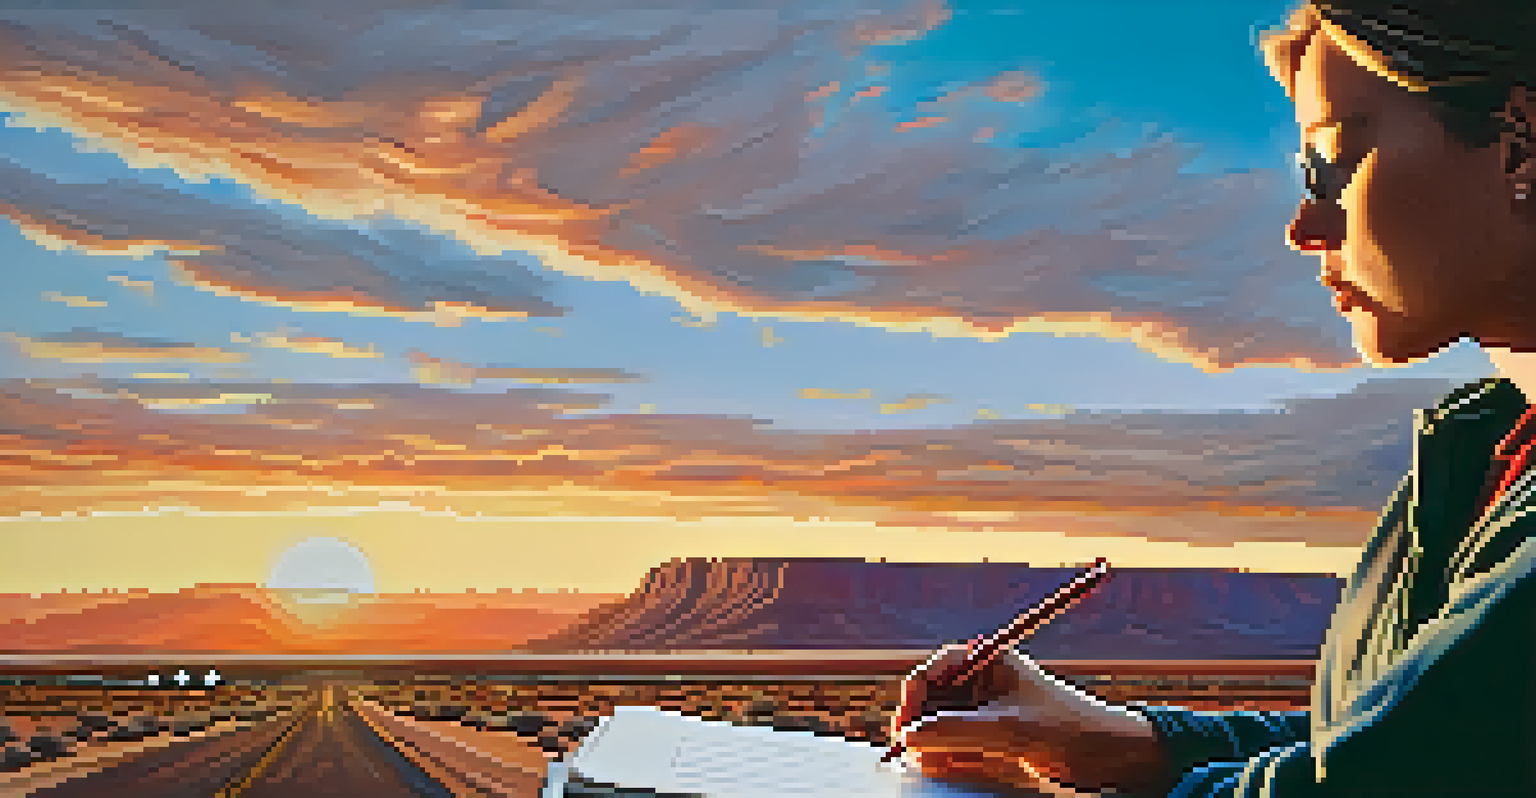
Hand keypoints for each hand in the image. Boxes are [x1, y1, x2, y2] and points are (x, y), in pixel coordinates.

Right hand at [893, 641, 1168, 794]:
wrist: (1109, 757)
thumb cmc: (1068, 728)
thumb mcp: (1009, 728)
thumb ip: (956, 730)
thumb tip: (909, 736)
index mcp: (993, 662)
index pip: (941, 665)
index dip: (917, 689)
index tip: (905, 717)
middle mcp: (987, 683)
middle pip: (936, 695)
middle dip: (920, 719)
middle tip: (905, 746)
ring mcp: (990, 711)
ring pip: (944, 722)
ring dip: (930, 740)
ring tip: (922, 761)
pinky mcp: (994, 738)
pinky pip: (958, 743)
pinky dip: (946, 754)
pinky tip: (938, 766)